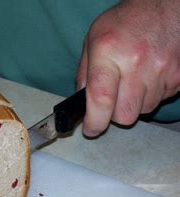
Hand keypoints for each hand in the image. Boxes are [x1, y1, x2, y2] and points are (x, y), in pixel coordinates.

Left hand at [76, 0, 179, 136]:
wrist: (165, 5)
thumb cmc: (124, 23)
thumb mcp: (92, 41)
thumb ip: (84, 74)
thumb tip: (81, 105)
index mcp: (109, 52)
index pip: (101, 99)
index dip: (94, 122)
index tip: (91, 129)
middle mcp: (136, 62)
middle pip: (124, 115)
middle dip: (114, 114)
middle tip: (112, 100)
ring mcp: (161, 69)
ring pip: (143, 111)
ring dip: (134, 104)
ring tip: (132, 81)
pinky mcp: (179, 75)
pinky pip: (160, 101)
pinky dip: (151, 95)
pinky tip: (148, 77)